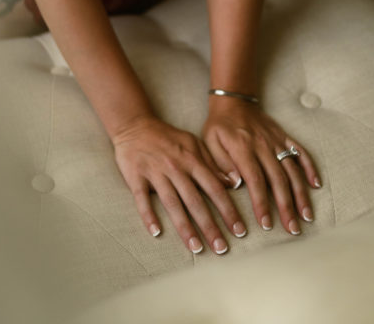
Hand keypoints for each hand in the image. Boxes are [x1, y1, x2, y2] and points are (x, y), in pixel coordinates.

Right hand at [112, 114, 249, 254]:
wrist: (134, 124)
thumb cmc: (167, 137)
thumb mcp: (193, 143)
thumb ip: (212, 163)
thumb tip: (233, 182)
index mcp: (191, 159)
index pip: (214, 188)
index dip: (228, 210)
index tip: (239, 230)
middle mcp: (175, 167)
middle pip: (195, 201)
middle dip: (210, 226)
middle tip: (222, 249)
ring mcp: (155, 172)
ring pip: (172, 204)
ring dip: (185, 227)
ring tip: (196, 248)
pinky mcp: (136, 176)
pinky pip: (142, 198)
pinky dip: (148, 215)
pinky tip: (156, 232)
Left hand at [201, 99, 320, 235]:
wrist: (233, 100)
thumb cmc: (219, 125)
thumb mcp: (209, 141)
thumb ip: (220, 163)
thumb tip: (234, 185)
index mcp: (243, 148)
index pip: (256, 181)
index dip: (262, 204)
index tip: (267, 225)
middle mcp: (263, 145)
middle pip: (278, 180)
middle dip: (287, 207)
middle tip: (293, 229)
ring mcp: (276, 141)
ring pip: (292, 170)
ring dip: (301, 194)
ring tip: (306, 216)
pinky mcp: (284, 136)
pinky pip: (300, 151)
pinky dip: (309, 167)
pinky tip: (316, 184)